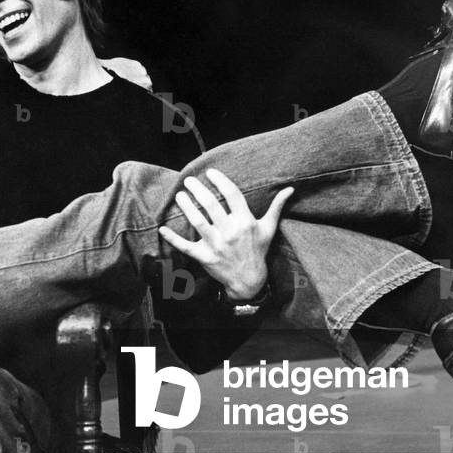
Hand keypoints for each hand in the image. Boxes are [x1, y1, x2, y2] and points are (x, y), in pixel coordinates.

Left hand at [159, 169, 293, 300]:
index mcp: (245, 222)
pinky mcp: (204, 257)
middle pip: (211, 205)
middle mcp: (230, 232)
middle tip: (190, 180)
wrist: (249, 280)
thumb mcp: (268, 228)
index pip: (232, 194)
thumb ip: (276, 207)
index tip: (211, 172)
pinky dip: (172, 238)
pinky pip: (185, 246)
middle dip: (198, 190)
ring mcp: (216, 245)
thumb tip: (290, 189)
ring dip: (186, 206)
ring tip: (179, 195)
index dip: (221, 181)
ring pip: (197, 221)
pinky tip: (162, 228)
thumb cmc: (258, 250)